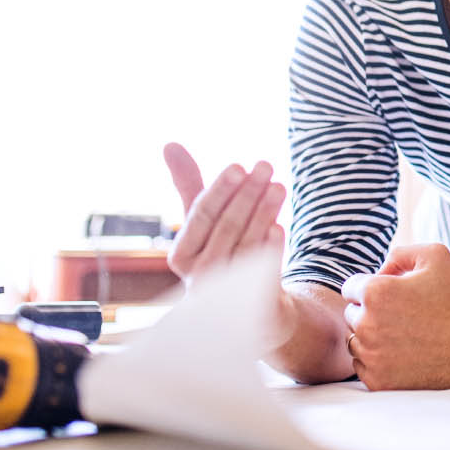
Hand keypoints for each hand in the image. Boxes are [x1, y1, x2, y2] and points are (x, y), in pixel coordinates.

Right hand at [163, 142, 286, 289]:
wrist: (247, 305)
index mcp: (181, 255)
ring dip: (263, 213)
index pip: (201, 216)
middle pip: (225, 227)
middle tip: (265, 165)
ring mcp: (226, 292)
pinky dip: (269, 249)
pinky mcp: (252, 302)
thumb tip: (170, 143)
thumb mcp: (202, 222)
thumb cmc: (219, 251)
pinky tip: (279, 227)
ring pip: (246, 244)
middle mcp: (199, 274)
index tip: (238, 166)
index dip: (220, 190)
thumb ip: (188, 185)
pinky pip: (261, 272)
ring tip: (279, 186)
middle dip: (246, 194)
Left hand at [341, 243, 449, 389]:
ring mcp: (371, 356)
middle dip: (371, 314)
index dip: (373, 290)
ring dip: (371, 339)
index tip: (395, 298)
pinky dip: (377, 362)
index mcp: (375, 292)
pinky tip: (403, 355)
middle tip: (403, 318)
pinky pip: (362, 367)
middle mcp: (367, 324)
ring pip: (355, 342)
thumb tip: (379, 270)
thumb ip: (399, 253)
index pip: (350, 288)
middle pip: (351, 316)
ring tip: (404, 337)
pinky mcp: (377, 380)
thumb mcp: (436, 256)